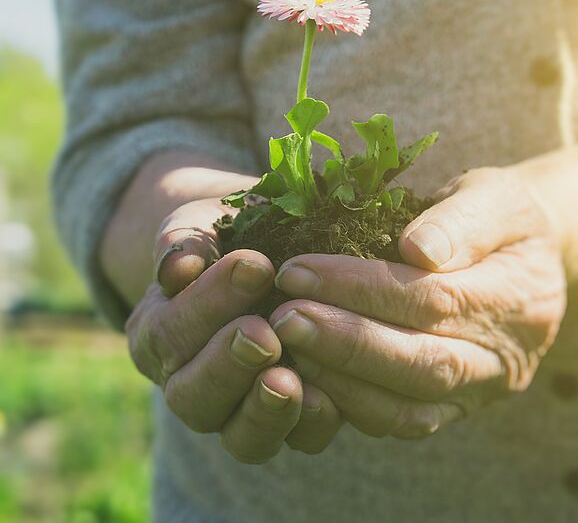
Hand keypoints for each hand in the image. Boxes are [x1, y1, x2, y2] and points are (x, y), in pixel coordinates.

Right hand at [125, 197, 341, 461]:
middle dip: (228, 364)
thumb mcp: (205, 223)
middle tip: (264, 334)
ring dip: (263, 410)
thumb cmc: (231, 236)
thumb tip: (178, 265)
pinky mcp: (288, 422)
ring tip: (287, 380)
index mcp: (160, 333)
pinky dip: (310, 425)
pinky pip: (296, 442)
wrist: (270, 255)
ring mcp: (238, 411)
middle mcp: (189, 383)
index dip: (208, 304)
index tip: (255, 267)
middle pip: (192, 395)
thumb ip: (186, 237)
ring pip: (238, 436)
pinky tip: (329, 399)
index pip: (169, 332)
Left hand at [268, 168, 566, 438]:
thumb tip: (417, 251)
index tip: (298, 270)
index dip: (361, 288)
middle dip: (344, 343)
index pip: (432, 299)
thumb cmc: (503, 217)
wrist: (530, 258)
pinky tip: (310, 377)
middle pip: (420, 363)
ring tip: (287, 347)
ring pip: (409, 409)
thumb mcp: (495, 196)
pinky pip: (404, 423)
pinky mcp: (455, 407)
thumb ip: (462, 221)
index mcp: (516, 297)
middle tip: (283, 319)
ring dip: (342, 381)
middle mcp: (503, 358)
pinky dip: (353, 406)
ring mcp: (481, 391)